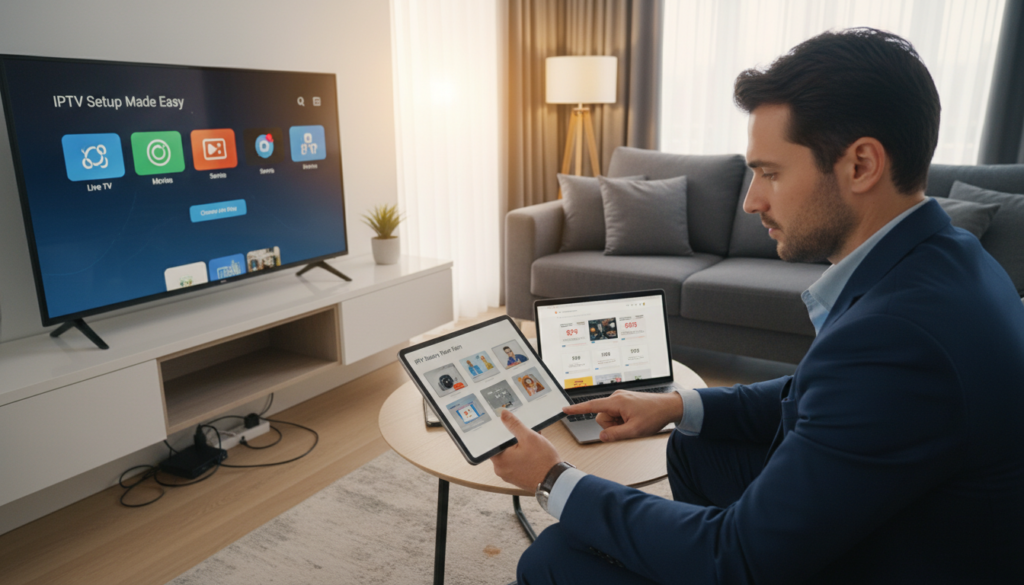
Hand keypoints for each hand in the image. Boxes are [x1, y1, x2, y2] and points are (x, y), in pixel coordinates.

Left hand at [491, 410, 560, 491]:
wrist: (556, 481)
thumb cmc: (543, 462)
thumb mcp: (529, 437)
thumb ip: (514, 425)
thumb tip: (503, 415)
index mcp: (499, 460)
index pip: (492, 441)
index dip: (499, 431)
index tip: (505, 425)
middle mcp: (501, 469)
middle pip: (503, 447)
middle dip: (513, 438)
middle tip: (524, 433)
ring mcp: (509, 475)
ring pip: (511, 454)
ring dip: (520, 446)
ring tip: (532, 442)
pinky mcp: (518, 477)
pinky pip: (516, 462)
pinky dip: (523, 455)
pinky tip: (534, 451)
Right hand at [563, 390, 682, 441]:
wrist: (669, 406)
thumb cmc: (654, 416)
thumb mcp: (634, 431)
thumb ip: (615, 435)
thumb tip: (602, 436)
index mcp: (616, 402)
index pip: (591, 406)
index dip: (577, 409)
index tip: (564, 410)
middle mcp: (616, 397)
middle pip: (601, 416)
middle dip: (611, 425)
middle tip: (628, 426)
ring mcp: (620, 398)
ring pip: (609, 416)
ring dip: (618, 423)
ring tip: (632, 422)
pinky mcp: (624, 400)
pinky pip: (616, 413)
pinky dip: (622, 419)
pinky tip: (633, 419)